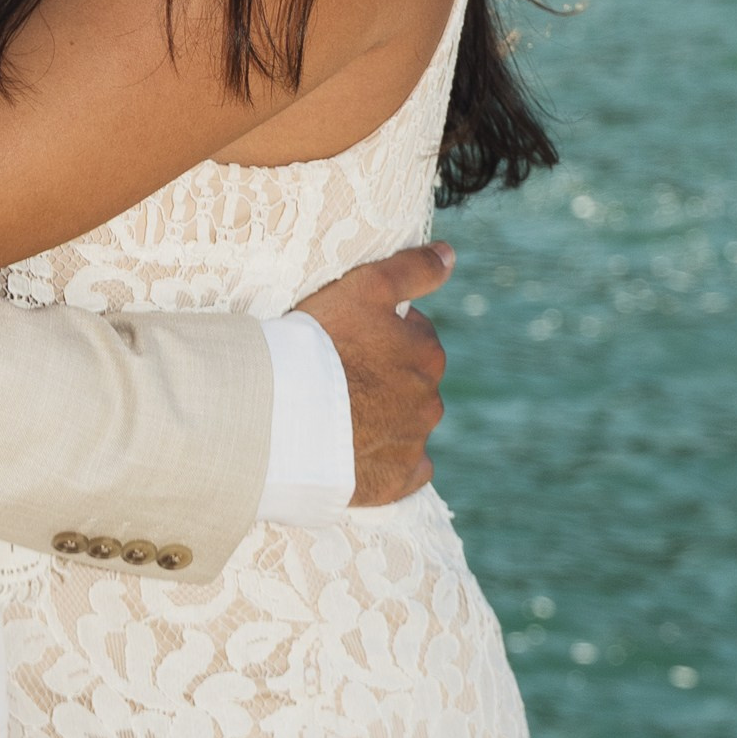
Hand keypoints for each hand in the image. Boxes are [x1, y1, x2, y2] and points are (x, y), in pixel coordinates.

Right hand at [296, 243, 451, 506]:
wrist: (286, 415)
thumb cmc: (321, 343)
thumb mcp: (365, 287)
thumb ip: (413, 269)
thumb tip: (450, 254)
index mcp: (427, 354)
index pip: (414, 336)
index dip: (379, 333)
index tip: (348, 336)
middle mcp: (429, 401)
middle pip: (411, 382)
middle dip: (385, 377)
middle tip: (338, 374)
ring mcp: (412, 444)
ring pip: (406, 426)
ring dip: (383, 417)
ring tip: (338, 413)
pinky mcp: (393, 483)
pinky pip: (403, 472)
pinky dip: (386, 461)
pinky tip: (359, 451)